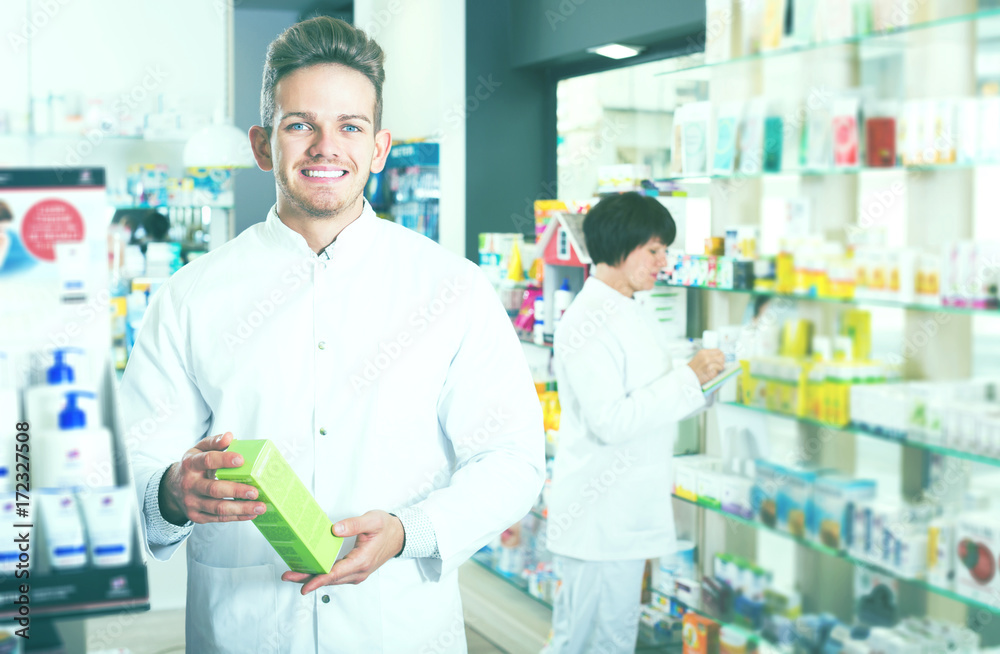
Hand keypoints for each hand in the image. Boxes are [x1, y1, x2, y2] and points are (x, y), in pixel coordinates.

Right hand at [159, 431, 265, 524]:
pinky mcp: (196, 516)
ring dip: (241, 508)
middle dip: (236, 491)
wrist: (172, 488)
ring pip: (218, 508)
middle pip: (214, 489)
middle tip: (255, 491)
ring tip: (260, 507)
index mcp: (190, 464)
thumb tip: (229, 436)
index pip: (207, 460)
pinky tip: (251, 514)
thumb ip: (214, 442)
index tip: (241, 460)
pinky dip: (236, 517)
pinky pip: (218, 519)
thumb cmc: (193, 466)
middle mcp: (189, 484)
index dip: (224, 460)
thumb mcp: (199, 450)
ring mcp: (192, 502)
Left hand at [280, 510, 403, 592]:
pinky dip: (322, 575)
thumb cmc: (386, 527)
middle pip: (330, 579)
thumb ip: (353, 525)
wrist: (399, 535)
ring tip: (293, 573)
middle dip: (308, 579)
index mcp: (362, 561)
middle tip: (288, 576)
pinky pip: (336, 576)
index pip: (336, 574)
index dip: (318, 579)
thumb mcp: (372, 520)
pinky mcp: (356, 571)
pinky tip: (311, 570)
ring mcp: (357, 573)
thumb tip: (334, 530)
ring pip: (332, 579)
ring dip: (313, 577)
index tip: (304, 585)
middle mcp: (359, 571)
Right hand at [687, 348, 725, 384]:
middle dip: (722, 361)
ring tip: (715, 371)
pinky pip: (718, 371)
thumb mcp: (699, 359)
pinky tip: (711, 375)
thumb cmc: (692, 370)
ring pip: (721, 363)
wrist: (686, 378)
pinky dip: (716, 374)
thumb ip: (708, 356)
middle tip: (719, 366)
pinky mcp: (710, 371)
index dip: (720, 355)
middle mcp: (706, 356)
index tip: (720, 360)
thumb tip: (720, 357)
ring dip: (720, 368)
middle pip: (722, 356)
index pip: (718, 350)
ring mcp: (708, 363)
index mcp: (703, 352)